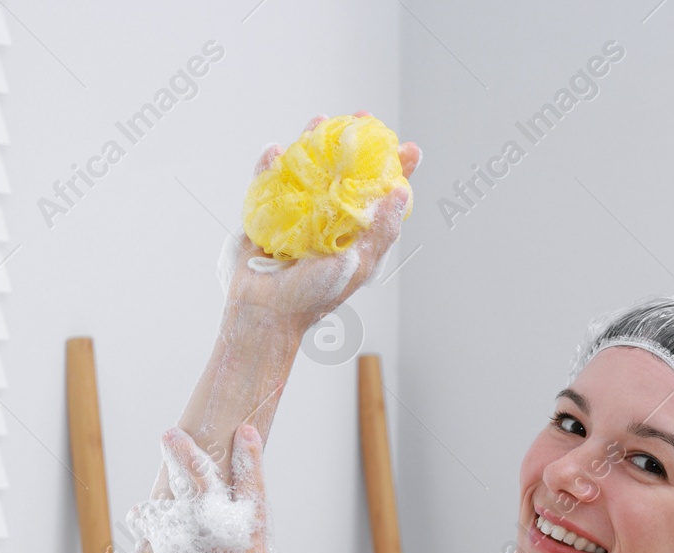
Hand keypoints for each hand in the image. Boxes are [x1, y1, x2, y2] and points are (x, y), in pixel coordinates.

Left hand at [151, 423, 277, 552]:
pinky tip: (135, 534)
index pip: (253, 494)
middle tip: (172, 434)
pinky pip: (140, 550)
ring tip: (144, 507)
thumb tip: (246, 531)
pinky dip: (138, 542)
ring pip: (162, 515)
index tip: (245, 431)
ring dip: (153, 507)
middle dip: (187, 455)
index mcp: (253, 552)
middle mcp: (219, 552)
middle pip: (202, 489)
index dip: (251, 459)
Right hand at [227, 112, 420, 329]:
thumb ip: (380, 231)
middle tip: (363, 119)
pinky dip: (270, 165)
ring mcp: (297, 214)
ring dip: (313, 142)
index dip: (397, 171)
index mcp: (355, 233)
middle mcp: (329, 219)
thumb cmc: (312, 297)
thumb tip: (401, 191)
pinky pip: (268, 183)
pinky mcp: (266, 214)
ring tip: (320, 120)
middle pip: (346, 173)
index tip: (410, 147)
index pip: (381, 196)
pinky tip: (276, 150)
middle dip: (355, 144)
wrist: (263, 312)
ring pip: (308, 170)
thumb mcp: (357, 265)